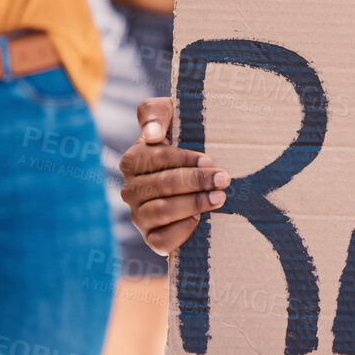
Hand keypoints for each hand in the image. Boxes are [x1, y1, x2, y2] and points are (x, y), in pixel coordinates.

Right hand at [119, 97, 230, 254]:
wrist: (200, 168)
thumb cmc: (184, 136)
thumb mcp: (170, 114)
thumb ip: (154, 113)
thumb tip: (151, 135)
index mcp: (132, 160)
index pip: (156, 158)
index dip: (184, 159)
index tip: (209, 159)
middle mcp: (130, 189)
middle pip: (163, 185)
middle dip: (197, 182)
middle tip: (224, 179)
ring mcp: (139, 215)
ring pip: (162, 211)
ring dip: (194, 204)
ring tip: (219, 197)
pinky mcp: (151, 237)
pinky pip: (160, 241)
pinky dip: (181, 231)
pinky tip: (199, 219)